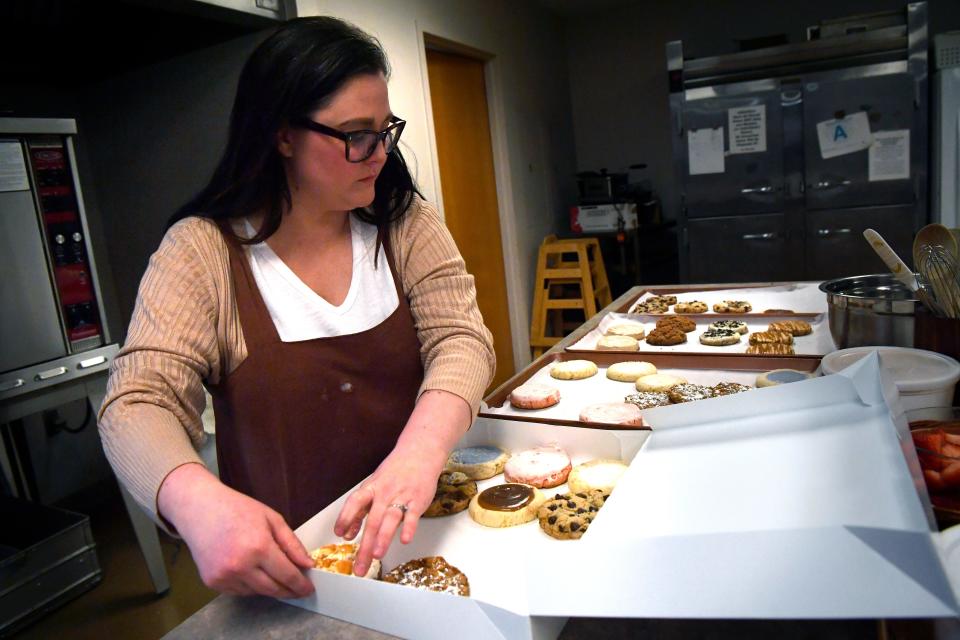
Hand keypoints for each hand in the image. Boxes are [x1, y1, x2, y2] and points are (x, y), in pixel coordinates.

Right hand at [158, 463, 314, 597]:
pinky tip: (252, 572)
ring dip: (269, 588)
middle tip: (299, 590)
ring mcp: (224, 576)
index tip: (309, 589)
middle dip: (289, 591)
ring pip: (257, 593)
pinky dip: (250, 586)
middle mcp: (241, 566)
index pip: (287, 575)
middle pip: (273, 589)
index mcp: (259, 547)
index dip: (301, 585)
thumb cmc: (238, 509)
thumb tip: (307, 565)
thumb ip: (292, 544)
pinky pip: (239, 591)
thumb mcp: (272, 519)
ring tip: (275, 575)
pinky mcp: (212, 582)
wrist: (200, 509)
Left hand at [333, 390, 471, 575]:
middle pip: (372, 521)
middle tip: (359, 567)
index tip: (339, 534)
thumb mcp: (373, 486)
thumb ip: (360, 510)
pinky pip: (412, 516)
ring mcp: (402, 496)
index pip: (354, 502)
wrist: (420, 452)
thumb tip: (347, 534)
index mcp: (371, 488)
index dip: (346, 518)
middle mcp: (385, 493)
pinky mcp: (418, 501)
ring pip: (390, 518)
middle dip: (364, 546)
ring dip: (383, 538)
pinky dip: (409, 528)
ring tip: (376, 555)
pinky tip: (405, 540)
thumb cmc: (395, 471)